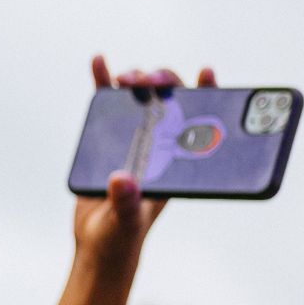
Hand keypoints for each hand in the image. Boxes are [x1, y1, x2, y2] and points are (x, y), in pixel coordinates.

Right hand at [70, 56, 217, 267]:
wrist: (97, 243)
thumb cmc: (120, 235)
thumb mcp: (125, 222)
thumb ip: (126, 202)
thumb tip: (122, 178)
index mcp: (175, 163)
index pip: (198, 121)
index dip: (205, 95)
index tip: (206, 74)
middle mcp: (159, 145)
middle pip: (169, 101)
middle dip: (164, 83)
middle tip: (150, 80)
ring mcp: (134, 139)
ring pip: (141, 99)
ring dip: (137, 81)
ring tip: (127, 78)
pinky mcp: (107, 138)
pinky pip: (106, 106)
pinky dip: (102, 83)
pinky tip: (99, 62)